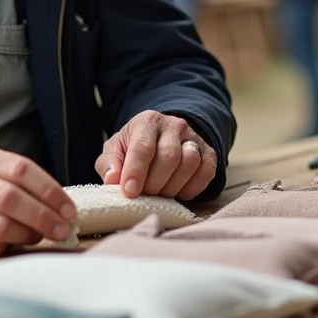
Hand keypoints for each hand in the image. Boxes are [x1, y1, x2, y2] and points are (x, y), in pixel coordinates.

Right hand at [0, 147, 75, 255]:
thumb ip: (20, 180)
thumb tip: (61, 206)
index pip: (23, 170)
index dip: (51, 192)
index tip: (68, 209)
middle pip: (12, 199)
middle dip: (44, 217)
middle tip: (62, 229)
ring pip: (2, 227)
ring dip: (28, 235)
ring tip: (39, 236)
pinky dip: (8, 248)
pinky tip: (15, 244)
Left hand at [95, 111, 216, 200]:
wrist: (162, 138)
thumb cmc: (134, 147)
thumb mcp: (115, 150)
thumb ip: (108, 163)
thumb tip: (112, 179)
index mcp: (147, 121)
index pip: (143, 147)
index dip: (136, 171)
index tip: (130, 192)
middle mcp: (174, 125)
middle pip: (168, 157)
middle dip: (154, 184)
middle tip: (143, 196)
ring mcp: (194, 138)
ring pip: (189, 164)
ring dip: (172, 187)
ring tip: (159, 194)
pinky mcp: (209, 153)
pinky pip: (205, 173)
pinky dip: (191, 189)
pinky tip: (177, 192)